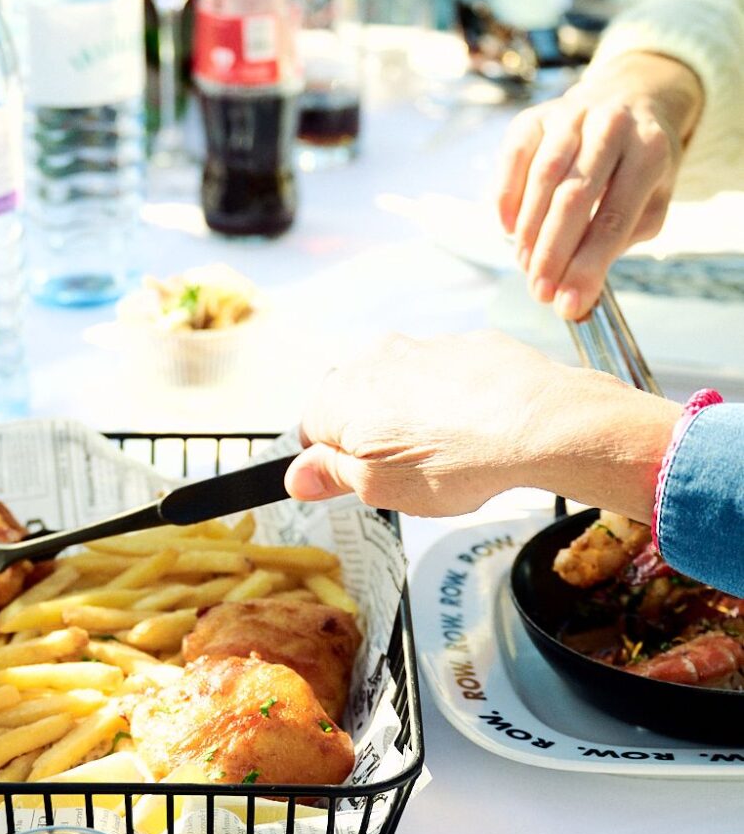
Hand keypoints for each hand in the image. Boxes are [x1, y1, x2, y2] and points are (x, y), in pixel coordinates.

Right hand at [289, 329, 678, 522]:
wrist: (538, 423)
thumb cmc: (453, 460)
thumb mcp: (376, 488)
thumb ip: (331, 475)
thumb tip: (296, 476)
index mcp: (339, 396)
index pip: (310, 430)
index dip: (333, 462)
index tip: (359, 483)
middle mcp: (374, 359)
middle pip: (357, 404)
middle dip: (374, 436)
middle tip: (406, 474)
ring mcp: (424, 347)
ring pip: (403, 387)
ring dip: (415, 417)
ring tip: (449, 454)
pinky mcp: (469, 345)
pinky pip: (448, 376)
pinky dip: (455, 399)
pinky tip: (479, 429)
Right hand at [497, 51, 702, 319]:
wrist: (628, 100)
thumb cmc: (638, 167)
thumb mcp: (652, 202)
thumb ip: (620, 241)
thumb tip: (578, 290)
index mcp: (650, 152)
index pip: (615, 218)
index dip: (588, 266)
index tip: (569, 305)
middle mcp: (612, 124)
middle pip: (575, 196)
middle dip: (554, 253)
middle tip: (540, 293)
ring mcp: (571, 114)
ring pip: (543, 176)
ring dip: (529, 230)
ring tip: (526, 266)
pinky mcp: (536, 115)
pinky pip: (514, 156)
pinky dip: (506, 196)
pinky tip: (508, 229)